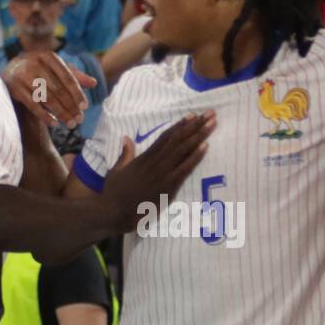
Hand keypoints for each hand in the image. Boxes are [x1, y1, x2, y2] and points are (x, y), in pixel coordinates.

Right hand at [2, 50, 95, 129]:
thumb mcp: (57, 68)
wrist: (11, 68)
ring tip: (71, 124)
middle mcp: (35, 63)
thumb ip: (75, 75)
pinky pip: (32, 105)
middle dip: (70, 106)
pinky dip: (44, 116)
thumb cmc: (41, 69)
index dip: (77, 92)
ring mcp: (23, 75)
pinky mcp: (14, 88)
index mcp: (49, 56)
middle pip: (58, 89)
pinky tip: (54, 124)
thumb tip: (94, 83)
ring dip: (61, 113)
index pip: (67, 77)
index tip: (85, 107)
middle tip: (80, 119)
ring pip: (46, 98)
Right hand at [101, 112, 215, 231]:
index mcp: (144, 157)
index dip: (180, 125)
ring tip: (212, 123)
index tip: (192, 115)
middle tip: (211, 113)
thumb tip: (126, 138)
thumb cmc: (113, 193)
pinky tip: (206, 146)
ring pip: (183, 150)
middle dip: (195, 125)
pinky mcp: (167, 187)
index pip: (165, 137)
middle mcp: (155, 162)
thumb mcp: (117, 169)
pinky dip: (195, 157)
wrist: (112, 211)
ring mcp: (162, 173)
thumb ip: (125, 154)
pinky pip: (184, 169)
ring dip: (199, 135)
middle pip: (178, 139)